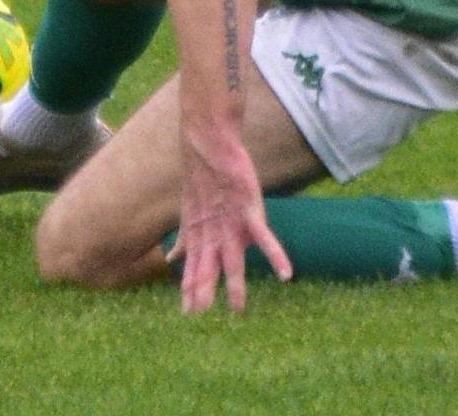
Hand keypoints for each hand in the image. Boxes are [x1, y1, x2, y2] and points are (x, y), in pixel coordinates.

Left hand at [175, 126, 289, 315]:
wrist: (209, 143)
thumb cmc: (202, 178)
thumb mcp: (191, 213)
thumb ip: (186, 240)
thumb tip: (172, 259)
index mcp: (200, 234)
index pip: (193, 266)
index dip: (189, 287)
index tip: (187, 312)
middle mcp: (213, 231)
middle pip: (207, 266)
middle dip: (202, 290)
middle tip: (197, 314)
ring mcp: (230, 222)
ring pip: (232, 259)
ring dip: (235, 284)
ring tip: (237, 308)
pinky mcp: (248, 209)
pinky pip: (264, 236)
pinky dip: (276, 255)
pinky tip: (286, 274)